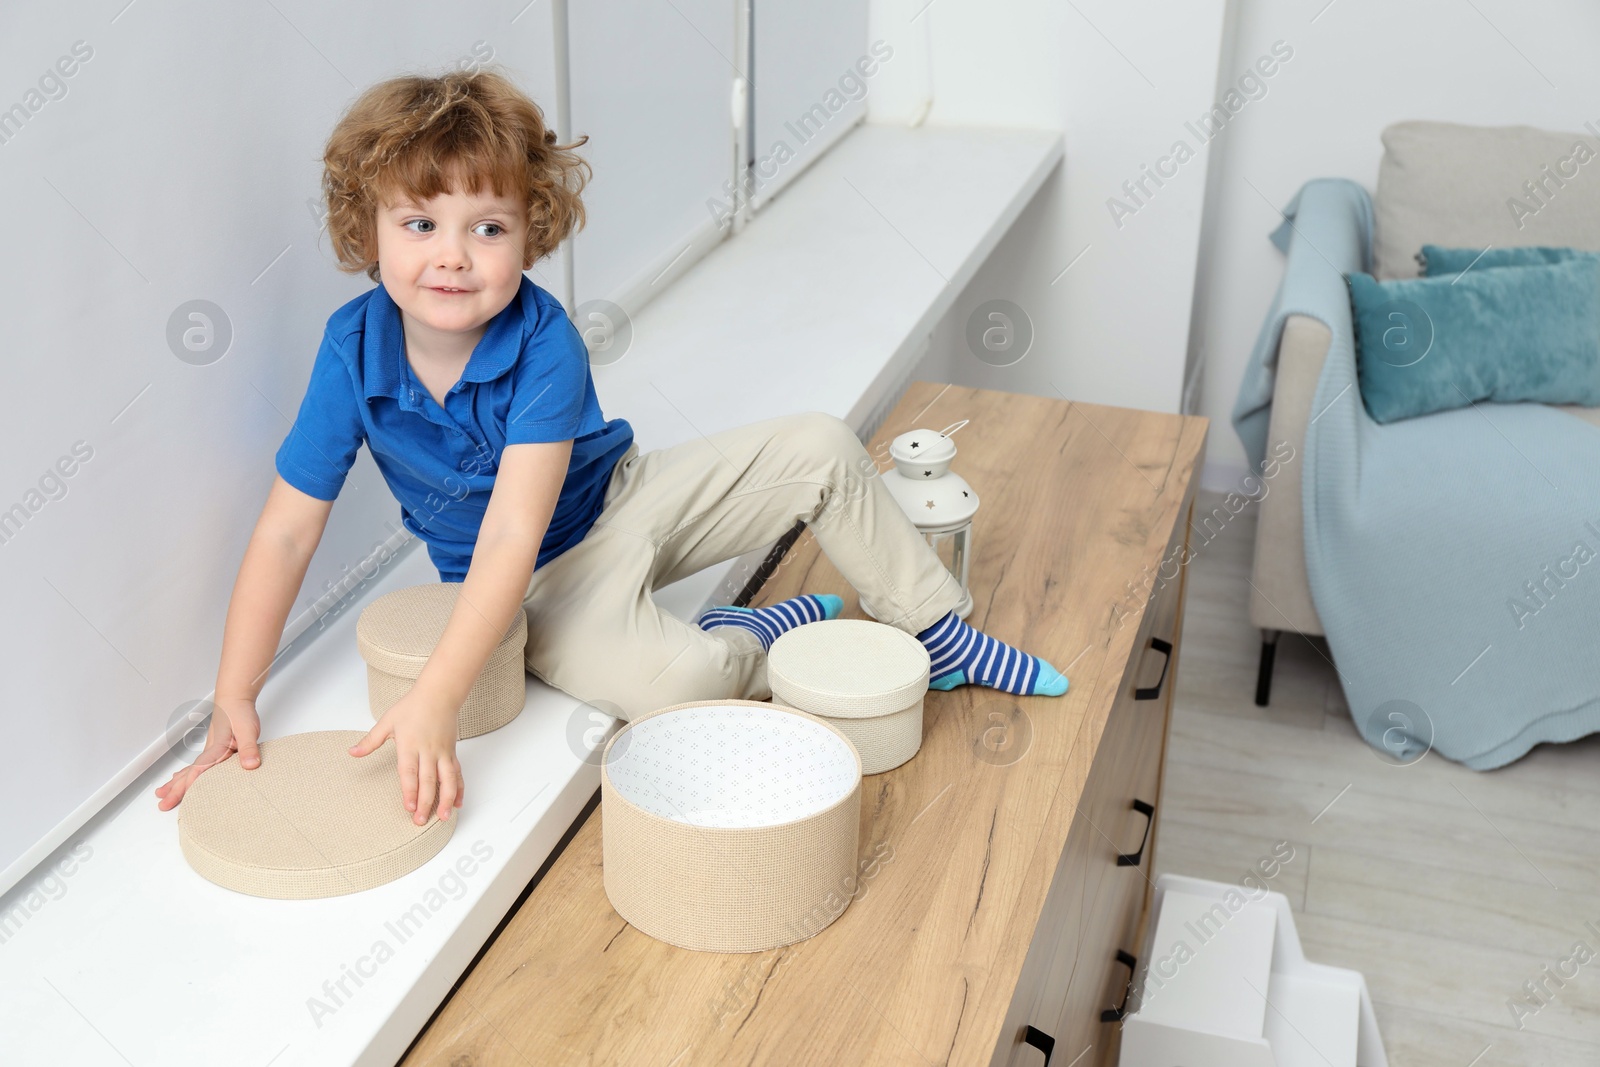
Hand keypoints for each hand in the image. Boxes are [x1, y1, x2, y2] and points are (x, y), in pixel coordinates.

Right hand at [154, 696, 261, 810]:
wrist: (234, 698)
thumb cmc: (239, 712)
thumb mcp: (248, 729)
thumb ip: (249, 748)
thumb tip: (250, 765)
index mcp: (216, 748)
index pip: (201, 769)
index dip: (192, 783)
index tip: (184, 798)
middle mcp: (209, 751)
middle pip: (189, 773)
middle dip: (176, 790)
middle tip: (163, 804)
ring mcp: (209, 751)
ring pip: (189, 770)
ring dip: (175, 783)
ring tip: (161, 794)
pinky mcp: (213, 750)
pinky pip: (196, 766)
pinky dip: (185, 774)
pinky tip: (179, 778)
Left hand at [350, 688, 462, 825]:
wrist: (439, 694)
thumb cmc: (412, 707)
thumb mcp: (387, 721)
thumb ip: (370, 741)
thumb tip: (352, 752)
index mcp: (410, 744)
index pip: (410, 772)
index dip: (410, 790)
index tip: (409, 807)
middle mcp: (428, 751)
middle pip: (429, 780)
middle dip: (426, 802)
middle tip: (421, 821)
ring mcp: (443, 752)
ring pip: (448, 779)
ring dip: (447, 799)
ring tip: (444, 817)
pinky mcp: (452, 753)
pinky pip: (457, 774)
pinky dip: (459, 789)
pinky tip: (458, 803)